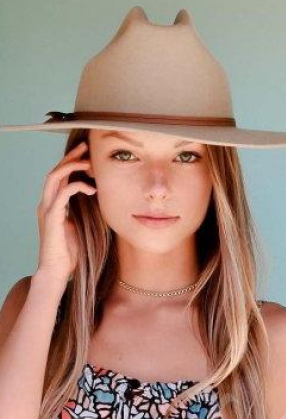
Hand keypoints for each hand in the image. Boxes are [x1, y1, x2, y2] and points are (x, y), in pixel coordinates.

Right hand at [36, 141, 95, 283]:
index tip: (87, 154)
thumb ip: (86, 211)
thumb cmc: (71, 252)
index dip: (71, 162)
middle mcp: (46, 204)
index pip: (59, 176)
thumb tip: (104, 199)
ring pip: (54, 177)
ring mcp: (47, 210)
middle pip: (55, 171)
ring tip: (88, 163)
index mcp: (53, 205)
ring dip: (71, 167)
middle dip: (70, 157)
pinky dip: (77, 186)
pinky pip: (62, 194)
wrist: (57, 271)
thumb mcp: (82, 226)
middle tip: (86, 147)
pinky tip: (92, 188)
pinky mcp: (51, 218)